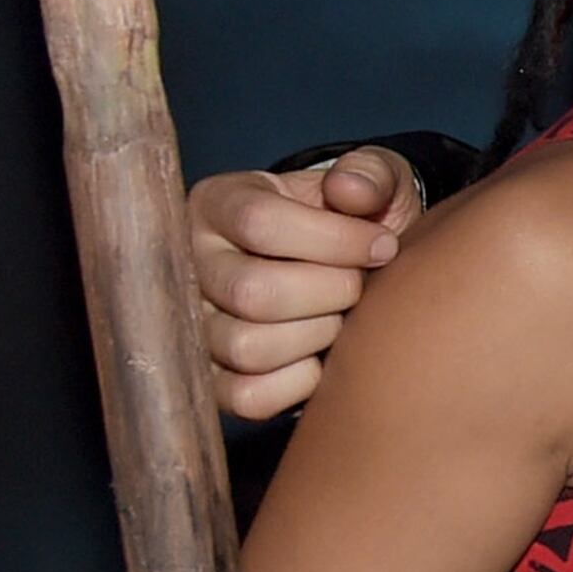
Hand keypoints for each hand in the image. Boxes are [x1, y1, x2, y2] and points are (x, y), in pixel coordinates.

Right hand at [193, 150, 422, 417]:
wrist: (354, 270)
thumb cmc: (356, 221)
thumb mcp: (373, 182)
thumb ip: (370, 175)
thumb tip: (350, 189)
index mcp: (217, 204)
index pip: (261, 223)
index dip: (337, 240)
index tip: (384, 245)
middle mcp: (189, 265)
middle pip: (254, 292)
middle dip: (333, 291)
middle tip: (361, 286)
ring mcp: (194, 327)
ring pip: (248, 347)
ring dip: (319, 336)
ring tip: (341, 317)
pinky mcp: (212, 382)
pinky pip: (248, 396)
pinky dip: (301, 381)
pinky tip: (323, 355)